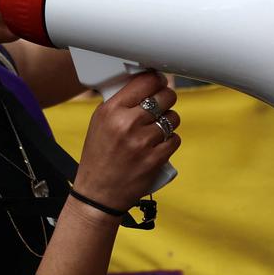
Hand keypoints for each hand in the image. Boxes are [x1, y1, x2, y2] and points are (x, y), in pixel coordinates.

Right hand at [74, 72, 179, 212]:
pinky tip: (157, 145)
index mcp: (111, 110)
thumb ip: (121, 104)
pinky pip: (175, 139)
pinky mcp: (155, 159)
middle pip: (164, 96)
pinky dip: (169, 141)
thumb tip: (146, 86)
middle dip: (166, 99)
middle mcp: (126, 123)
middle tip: (161, 106)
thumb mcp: (99, 123)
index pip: (145, 81)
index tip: (158, 83)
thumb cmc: (98, 157)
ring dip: (169, 122)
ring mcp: (142, 142)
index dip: (157, 80)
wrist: (98, 194)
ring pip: (173, 118)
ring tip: (156, 129)